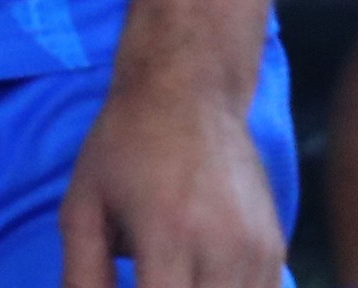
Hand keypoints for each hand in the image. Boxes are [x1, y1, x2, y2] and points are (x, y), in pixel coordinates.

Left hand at [61, 69, 285, 287]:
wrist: (192, 89)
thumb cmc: (127, 142)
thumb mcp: (84, 202)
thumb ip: (82, 271)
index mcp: (168, 235)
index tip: (133, 284)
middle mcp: (222, 247)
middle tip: (149, 279)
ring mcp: (257, 249)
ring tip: (170, 276)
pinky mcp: (275, 247)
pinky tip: (199, 278)